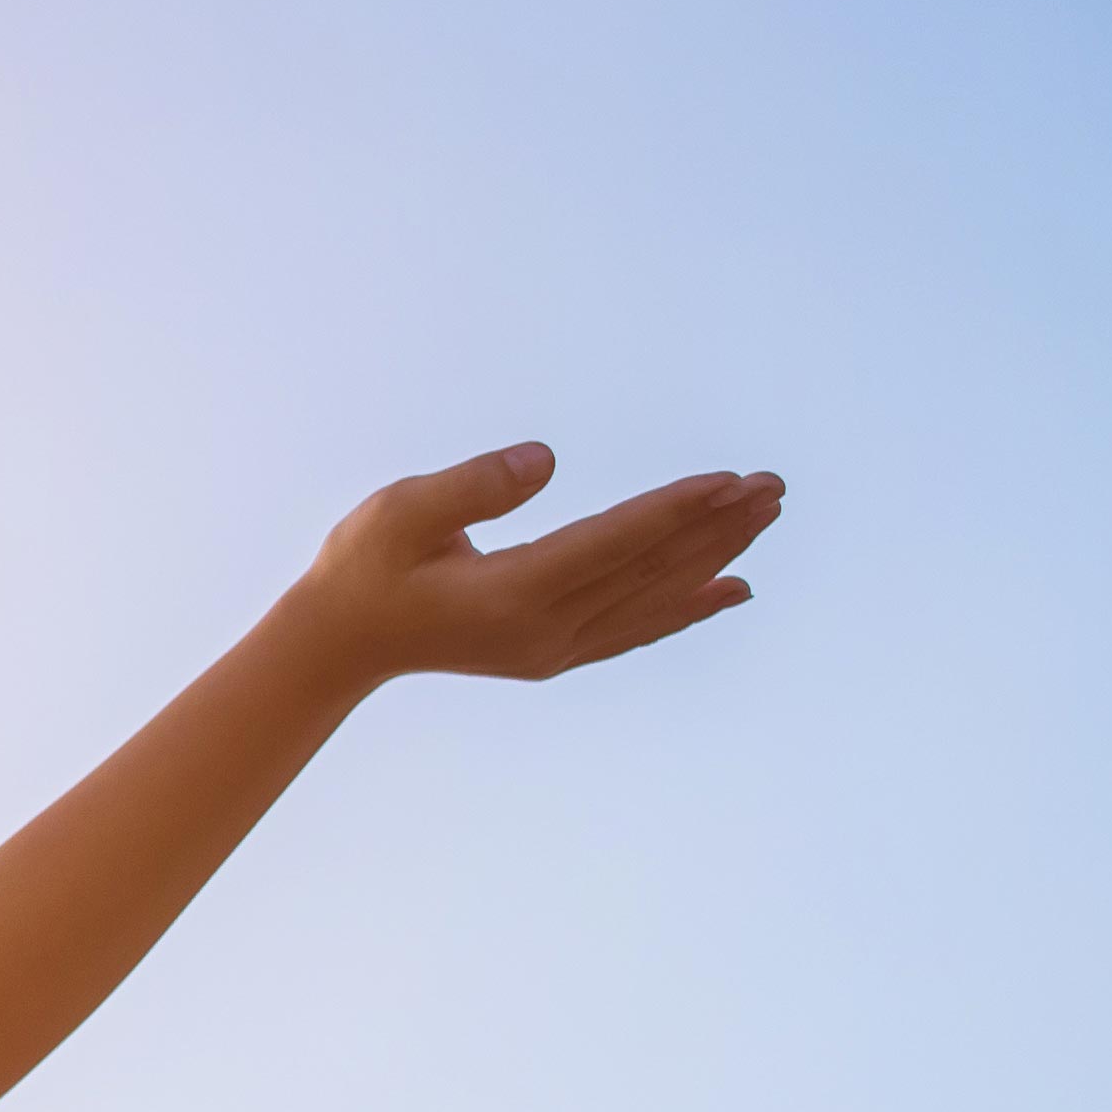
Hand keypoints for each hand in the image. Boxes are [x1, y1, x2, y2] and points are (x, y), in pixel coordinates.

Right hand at [289, 444, 784, 686]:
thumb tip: (545, 459)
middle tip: (773, 486)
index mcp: (512, 594)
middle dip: (715, 526)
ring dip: (714, 556)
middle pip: (649, 572)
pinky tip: (732, 588)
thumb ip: (472, 486)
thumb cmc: (363, 567)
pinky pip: (638, 626)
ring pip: (653, 597)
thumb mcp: (400, 512)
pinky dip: (689, 605)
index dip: (675, 511)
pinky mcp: (553, 651)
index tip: (730, 480)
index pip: (614, 544)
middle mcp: (545, 630)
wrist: (338, 642)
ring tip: (765, 518)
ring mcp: (553, 647)